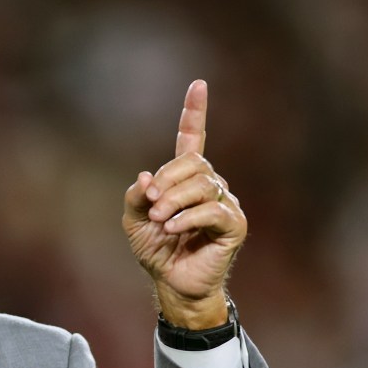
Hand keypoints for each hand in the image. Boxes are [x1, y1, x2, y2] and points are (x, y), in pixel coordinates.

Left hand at [122, 79, 247, 328]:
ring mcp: (224, 203)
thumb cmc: (156, 250)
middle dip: (167, 182)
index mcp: (186, 179)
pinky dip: (188, 218)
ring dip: (174, 202)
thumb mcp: (133, 221)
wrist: (171, 284)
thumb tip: (146, 177)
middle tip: (151, 207)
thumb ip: (136, 196)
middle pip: (193, 164)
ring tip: (159, 221)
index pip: (192, 139)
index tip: (198, 84)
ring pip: (202, 185)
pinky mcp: (233, 225)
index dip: (195, 112)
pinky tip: (172, 229)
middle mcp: (210, 185)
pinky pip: (212, 210)